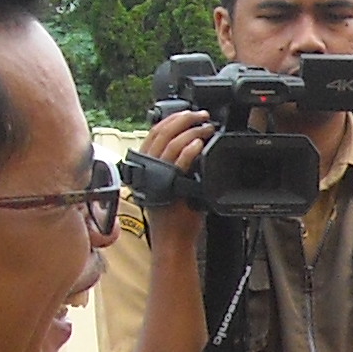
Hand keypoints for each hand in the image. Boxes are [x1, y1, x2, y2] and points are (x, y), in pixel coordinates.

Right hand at [136, 110, 213, 244]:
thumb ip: (175, 166)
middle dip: (183, 119)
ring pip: (171, 144)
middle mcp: (147, 169)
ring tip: (206, 127)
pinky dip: (189, 150)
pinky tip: (199, 143)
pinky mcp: (169, 185)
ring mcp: (157, 176)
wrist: (171, 239)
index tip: (188, 112)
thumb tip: (190, 147)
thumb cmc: (172, 216)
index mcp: (145, 166)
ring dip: (191, 131)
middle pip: (161, 133)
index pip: (154, 133)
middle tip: (201, 115)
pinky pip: (178, 162)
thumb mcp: (169, 184)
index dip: (171, 118)